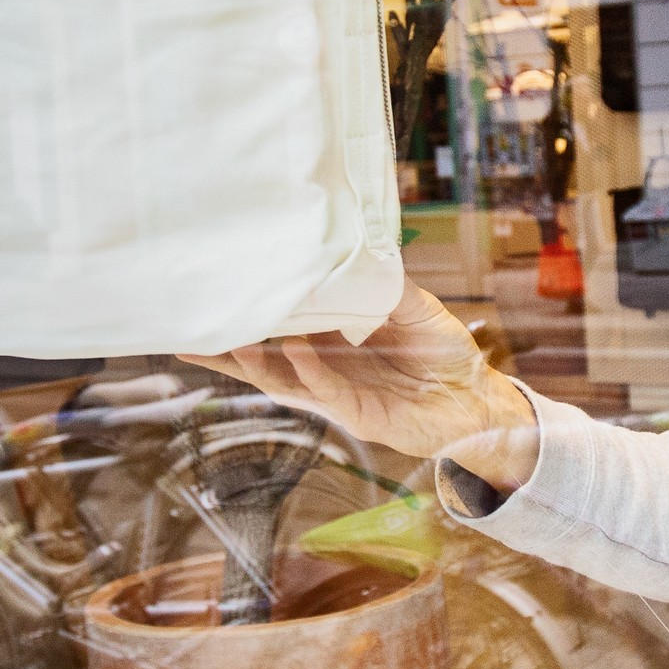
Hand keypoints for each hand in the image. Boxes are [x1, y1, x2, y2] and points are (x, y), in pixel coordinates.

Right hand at [191, 287, 539, 484]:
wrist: (480, 398)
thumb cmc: (445, 354)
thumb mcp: (414, 308)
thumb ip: (382, 285)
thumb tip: (354, 251)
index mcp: (332, 345)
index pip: (279, 332)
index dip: (247, 322)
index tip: (214, 302)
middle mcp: (327, 372)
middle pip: (265, 363)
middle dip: (227, 351)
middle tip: (188, 333)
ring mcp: (340, 397)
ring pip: (285, 383)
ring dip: (257, 363)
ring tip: (231, 339)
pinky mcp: (361, 416)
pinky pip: (327, 393)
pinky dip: (310, 370)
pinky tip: (296, 349)